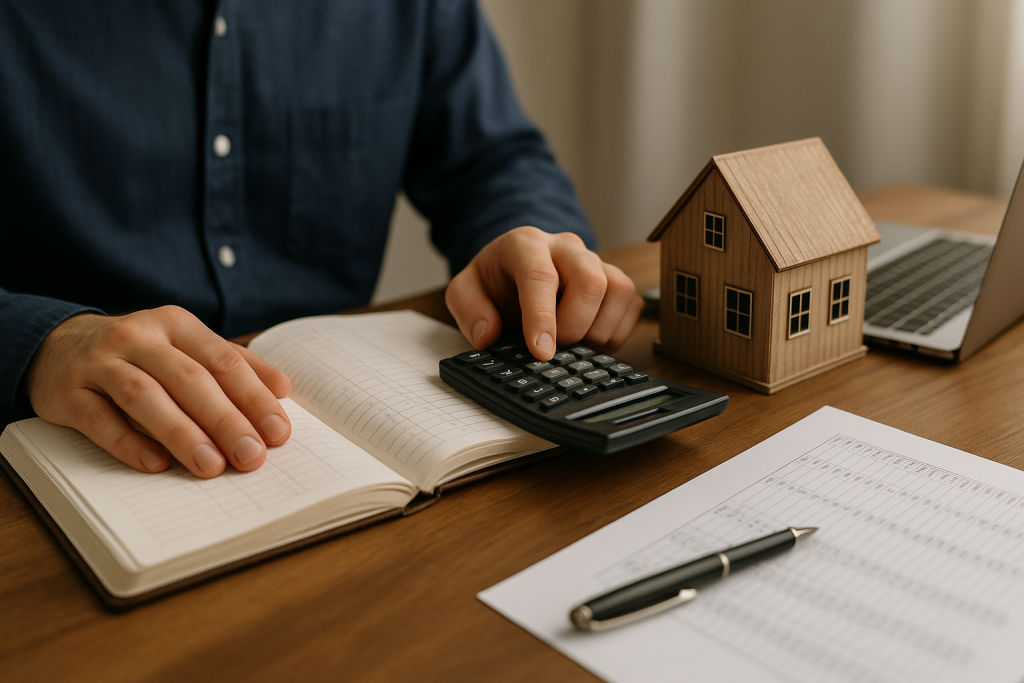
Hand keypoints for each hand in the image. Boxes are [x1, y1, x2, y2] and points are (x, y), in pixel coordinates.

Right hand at [24, 307, 291, 477]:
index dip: (254, 397)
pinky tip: (156, 465)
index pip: (223, 361)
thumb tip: (282, 389)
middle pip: (189, 379)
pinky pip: (99, 419)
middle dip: (225, 420)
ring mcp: (99, 363)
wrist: (56, 346)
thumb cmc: (140, 355)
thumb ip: (233, 364)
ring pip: (145, 397)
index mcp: (176, 324)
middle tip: (251, 456)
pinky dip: (129, 443)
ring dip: (182, 433)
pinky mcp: (68, 392)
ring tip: (211, 465)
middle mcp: (138, 337)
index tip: (278, 432)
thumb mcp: (184, 347)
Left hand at [445, 227, 643, 358]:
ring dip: (597, 330)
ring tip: (571, 342)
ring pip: (618, 291)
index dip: (542, 318)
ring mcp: (595, 261)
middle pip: (591, 281)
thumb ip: (468, 309)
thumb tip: (487, 335)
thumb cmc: (494, 280)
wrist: (515, 268)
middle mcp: (566, 247)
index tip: (541, 352)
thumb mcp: (464, 290)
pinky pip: (631, 304)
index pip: (541, 277)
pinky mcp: (614, 279)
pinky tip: (588, 338)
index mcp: (526, 244)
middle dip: (574, 325)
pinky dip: (614, 331)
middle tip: (553, 347)